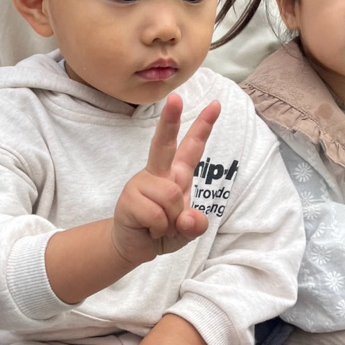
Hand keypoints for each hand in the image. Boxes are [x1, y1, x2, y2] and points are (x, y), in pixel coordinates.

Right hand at [112, 95, 219, 267]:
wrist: (134, 246)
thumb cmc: (163, 230)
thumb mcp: (188, 232)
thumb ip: (196, 226)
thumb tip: (187, 218)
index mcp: (176, 174)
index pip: (192, 148)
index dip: (204, 127)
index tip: (216, 105)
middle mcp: (158, 174)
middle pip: (164, 144)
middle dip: (170, 121)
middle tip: (175, 97)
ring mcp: (141, 184)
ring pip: (171, 196)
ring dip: (170, 220)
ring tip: (160, 225)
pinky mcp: (128, 199)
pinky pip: (156, 215)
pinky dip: (158, 229)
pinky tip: (148, 228)